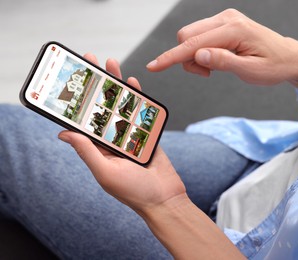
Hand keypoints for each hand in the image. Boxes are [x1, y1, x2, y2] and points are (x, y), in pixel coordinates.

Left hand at [58, 54, 185, 214]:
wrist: (165, 198)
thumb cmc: (134, 191)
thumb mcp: (106, 172)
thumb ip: (87, 151)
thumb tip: (64, 133)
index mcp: (98, 148)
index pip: (83, 120)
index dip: (77, 100)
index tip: (72, 81)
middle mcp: (111, 139)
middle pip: (102, 106)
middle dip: (96, 84)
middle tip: (90, 61)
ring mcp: (130, 134)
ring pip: (120, 105)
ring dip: (115, 84)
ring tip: (110, 63)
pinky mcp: (147, 133)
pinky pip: (140, 111)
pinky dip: (136, 96)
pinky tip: (131, 82)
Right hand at [146, 9, 297, 93]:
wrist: (288, 57)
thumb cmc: (273, 65)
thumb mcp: (250, 71)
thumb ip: (222, 62)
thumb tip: (197, 56)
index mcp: (234, 29)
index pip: (193, 44)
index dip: (171, 57)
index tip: (153, 66)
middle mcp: (227, 19)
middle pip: (187, 36)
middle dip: (187, 59)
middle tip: (207, 73)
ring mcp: (225, 19)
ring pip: (191, 36)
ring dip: (194, 56)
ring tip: (214, 68)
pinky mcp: (224, 23)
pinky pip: (200, 36)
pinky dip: (201, 51)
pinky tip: (216, 59)